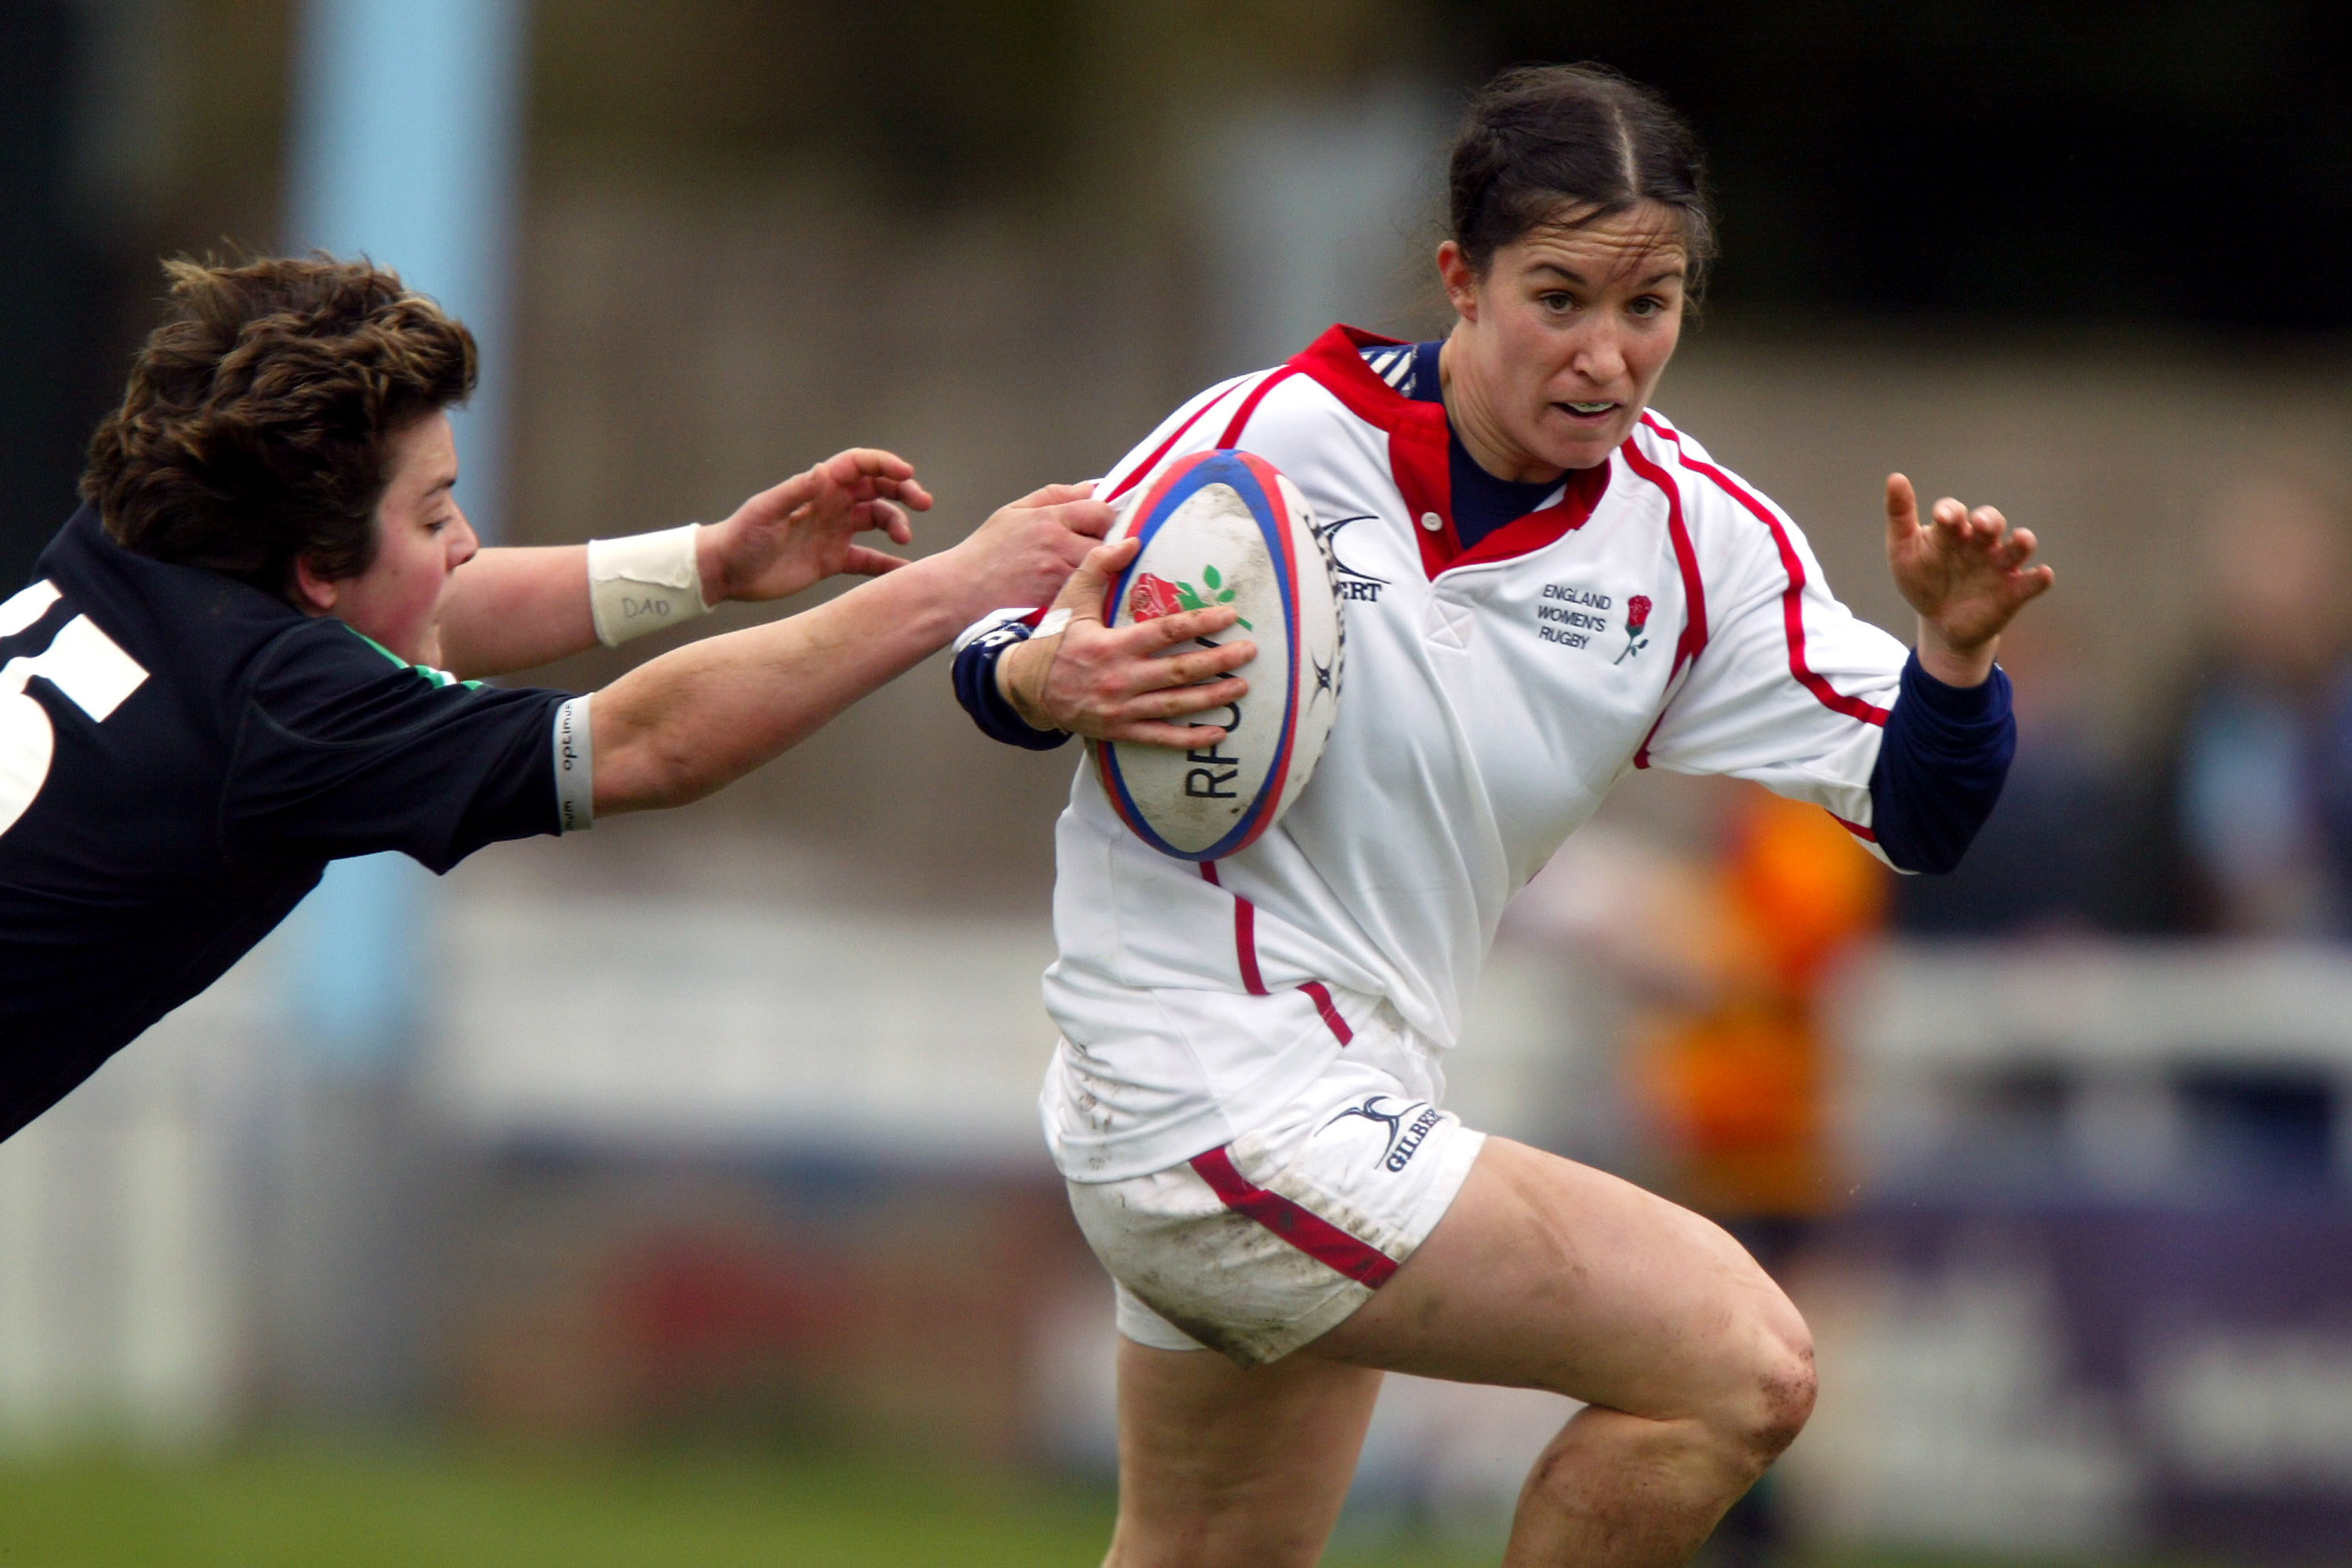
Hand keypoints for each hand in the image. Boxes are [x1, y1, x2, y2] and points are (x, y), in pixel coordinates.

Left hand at [696, 448, 934, 602]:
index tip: (907, 474)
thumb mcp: (765, 511)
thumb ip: (795, 492)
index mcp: (818, 488)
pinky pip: (869, 560)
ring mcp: (835, 532)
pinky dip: (888, 565)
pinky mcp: (833, 560)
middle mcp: (831, 506)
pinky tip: (905, 573)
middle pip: (877, 489)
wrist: (728, 571)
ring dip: (897, 524)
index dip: (885, 465)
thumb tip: (823, 473)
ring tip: (906, 541)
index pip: (858, 466)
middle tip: (924, 503)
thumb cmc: (741, 536)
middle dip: (903, 491)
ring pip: (878, 520)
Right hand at [935, 481, 1115, 618]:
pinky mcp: (1058, 602)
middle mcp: (1057, 544)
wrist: (960, 592)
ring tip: (1082, 574)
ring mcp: (1059, 575)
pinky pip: (1087, 594)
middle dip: (1105, 547)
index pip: (1101, 511)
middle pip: (1108, 542)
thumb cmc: (984, 554)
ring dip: (1098, 572)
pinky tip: (1074, 592)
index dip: (1104, 519)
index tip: (1098, 527)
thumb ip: (1054, 496)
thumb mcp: (1012, 512)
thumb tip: (1090, 488)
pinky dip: (1086, 593)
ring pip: (1100, 571)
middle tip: (1089, 553)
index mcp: (1048, 518)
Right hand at [997, 536, 1255, 747]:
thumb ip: (1099, 566)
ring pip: (1176, 705)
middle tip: (1249, 651)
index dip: (1200, 623)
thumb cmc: (1053, 639)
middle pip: (1180, 671)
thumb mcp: (1071, 598)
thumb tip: (1133, 539)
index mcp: (1111, 645)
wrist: (1025, 686)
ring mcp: (1121, 709)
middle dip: (1219, 661)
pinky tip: (1218, 733)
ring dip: (1213, 698)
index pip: (1165, 632)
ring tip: (1243, 687)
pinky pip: (1160, 738)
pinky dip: (1190, 738)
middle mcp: (1120, 679)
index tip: (1229, 615)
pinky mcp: (1119, 731)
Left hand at [1885, 473, 2053, 686]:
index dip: (1950, 512)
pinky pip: (2032, 583)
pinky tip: (2041, 575)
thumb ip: (1900, 515)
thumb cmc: (1922, 578)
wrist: (1939, 621)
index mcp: (1952, 530)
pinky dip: (2039, 578)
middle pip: (1990, 522)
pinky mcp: (2014, 591)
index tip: (1944, 517)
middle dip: (1988, 520)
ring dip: (2022, 541)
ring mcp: (1999, 565)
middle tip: (1981, 524)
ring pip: (2018, 547)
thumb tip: (1895, 477)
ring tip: (2021, 540)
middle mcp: (1980, 542)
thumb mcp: (1903, 550)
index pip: (1953, 512)